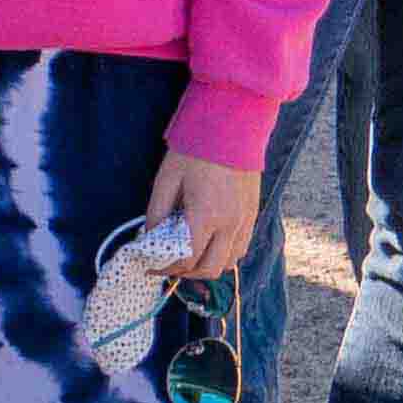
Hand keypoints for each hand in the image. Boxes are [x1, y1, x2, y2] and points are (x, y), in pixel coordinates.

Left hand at [143, 146, 264, 288]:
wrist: (232, 128)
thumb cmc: (195, 151)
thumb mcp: (166, 180)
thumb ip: (157, 213)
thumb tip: (150, 238)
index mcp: (207, 216)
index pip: (186, 259)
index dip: (165, 268)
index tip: (150, 266)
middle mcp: (230, 224)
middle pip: (209, 268)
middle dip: (184, 273)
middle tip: (166, 265)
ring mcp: (246, 221)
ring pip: (229, 262)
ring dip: (206, 266)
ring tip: (186, 257)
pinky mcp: (253, 215)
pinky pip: (241, 248)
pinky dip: (223, 255)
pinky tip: (207, 244)